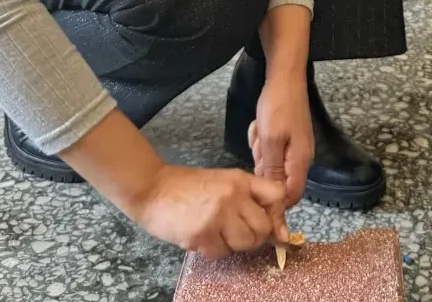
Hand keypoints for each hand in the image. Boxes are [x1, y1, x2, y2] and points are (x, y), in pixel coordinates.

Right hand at [133, 164, 285, 256]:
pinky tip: (200, 236)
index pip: (278, 195)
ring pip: (244, 243)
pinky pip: (221, 253)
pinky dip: (212, 250)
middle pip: (263, 227)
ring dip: (232, 244)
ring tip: (216, 233)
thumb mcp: (223, 182)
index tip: (269, 223)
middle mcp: (233, 195)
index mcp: (240, 180)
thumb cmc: (188, 187)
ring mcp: (218, 215)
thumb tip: (279, 231)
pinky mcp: (202, 233)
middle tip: (234, 232)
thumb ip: (248, 199)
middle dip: (253, 236)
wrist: (152, 188)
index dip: (277, 214)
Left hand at [249, 69, 313, 211]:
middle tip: (259, 145)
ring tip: (260, 131)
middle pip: (279, 179)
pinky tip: (260, 125)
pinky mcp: (288, 137)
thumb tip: (276, 197)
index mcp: (300, 161)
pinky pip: (272, 149)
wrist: (285, 77)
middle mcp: (301, 157)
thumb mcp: (271, 140)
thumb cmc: (278, 108)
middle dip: (264, 167)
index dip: (275, 201)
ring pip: (272, 163)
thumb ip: (273, 170)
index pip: (293, 195)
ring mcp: (294, 146)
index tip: (256, 192)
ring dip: (261, 151)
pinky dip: (263, 141)